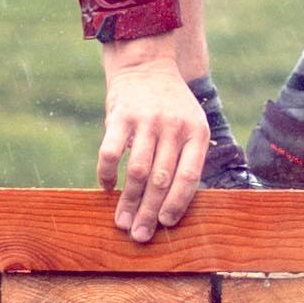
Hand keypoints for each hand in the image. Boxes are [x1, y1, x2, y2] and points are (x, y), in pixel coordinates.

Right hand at [96, 39, 223, 241]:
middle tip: (138, 236)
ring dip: (128, 201)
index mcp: (196, 133)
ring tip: (121, 221)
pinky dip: (107, 174)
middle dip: (148, 212)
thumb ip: (187, 159)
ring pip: (137, 172)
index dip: (176, 204)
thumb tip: (175, 207)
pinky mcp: (120, 115)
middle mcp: (173, 127)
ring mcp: (146, 120)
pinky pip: (111, 152)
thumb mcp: (192, 125)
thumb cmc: (172, 107)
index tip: (165, 225)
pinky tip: (107, 188)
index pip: (188, 177)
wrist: (147, 66)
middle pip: (161, 180)